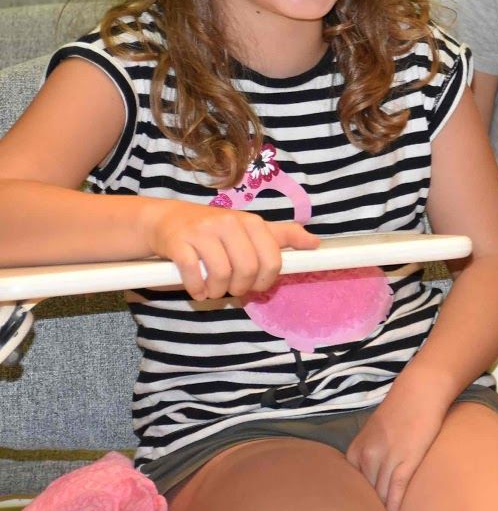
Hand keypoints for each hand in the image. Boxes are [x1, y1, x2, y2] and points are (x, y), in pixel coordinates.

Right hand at [144, 201, 317, 301]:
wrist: (167, 219)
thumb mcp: (250, 229)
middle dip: (241, 288)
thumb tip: (316, 243)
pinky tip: (198, 289)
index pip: (272, 260)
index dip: (266, 281)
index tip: (256, 286)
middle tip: (233, 290)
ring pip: (222, 274)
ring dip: (218, 291)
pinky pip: (192, 273)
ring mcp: (203, 232)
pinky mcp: (178, 242)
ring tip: (214, 290)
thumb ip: (283, 236)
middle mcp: (229, 223)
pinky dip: (197, 289)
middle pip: (247, 269)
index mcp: (252, 222)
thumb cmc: (215, 229)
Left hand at [347, 379, 451, 510]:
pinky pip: (396, 489)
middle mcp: (367, 456)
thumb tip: (368, 472)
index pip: (350, 486)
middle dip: (366, 509)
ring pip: (379, 494)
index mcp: (356, 450)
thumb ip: (367, 452)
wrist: (421, 390)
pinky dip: (393, 506)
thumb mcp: (374, 432)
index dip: (356, 501)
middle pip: (364, 493)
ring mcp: (387, 459)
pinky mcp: (406, 460)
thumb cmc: (400, 409)